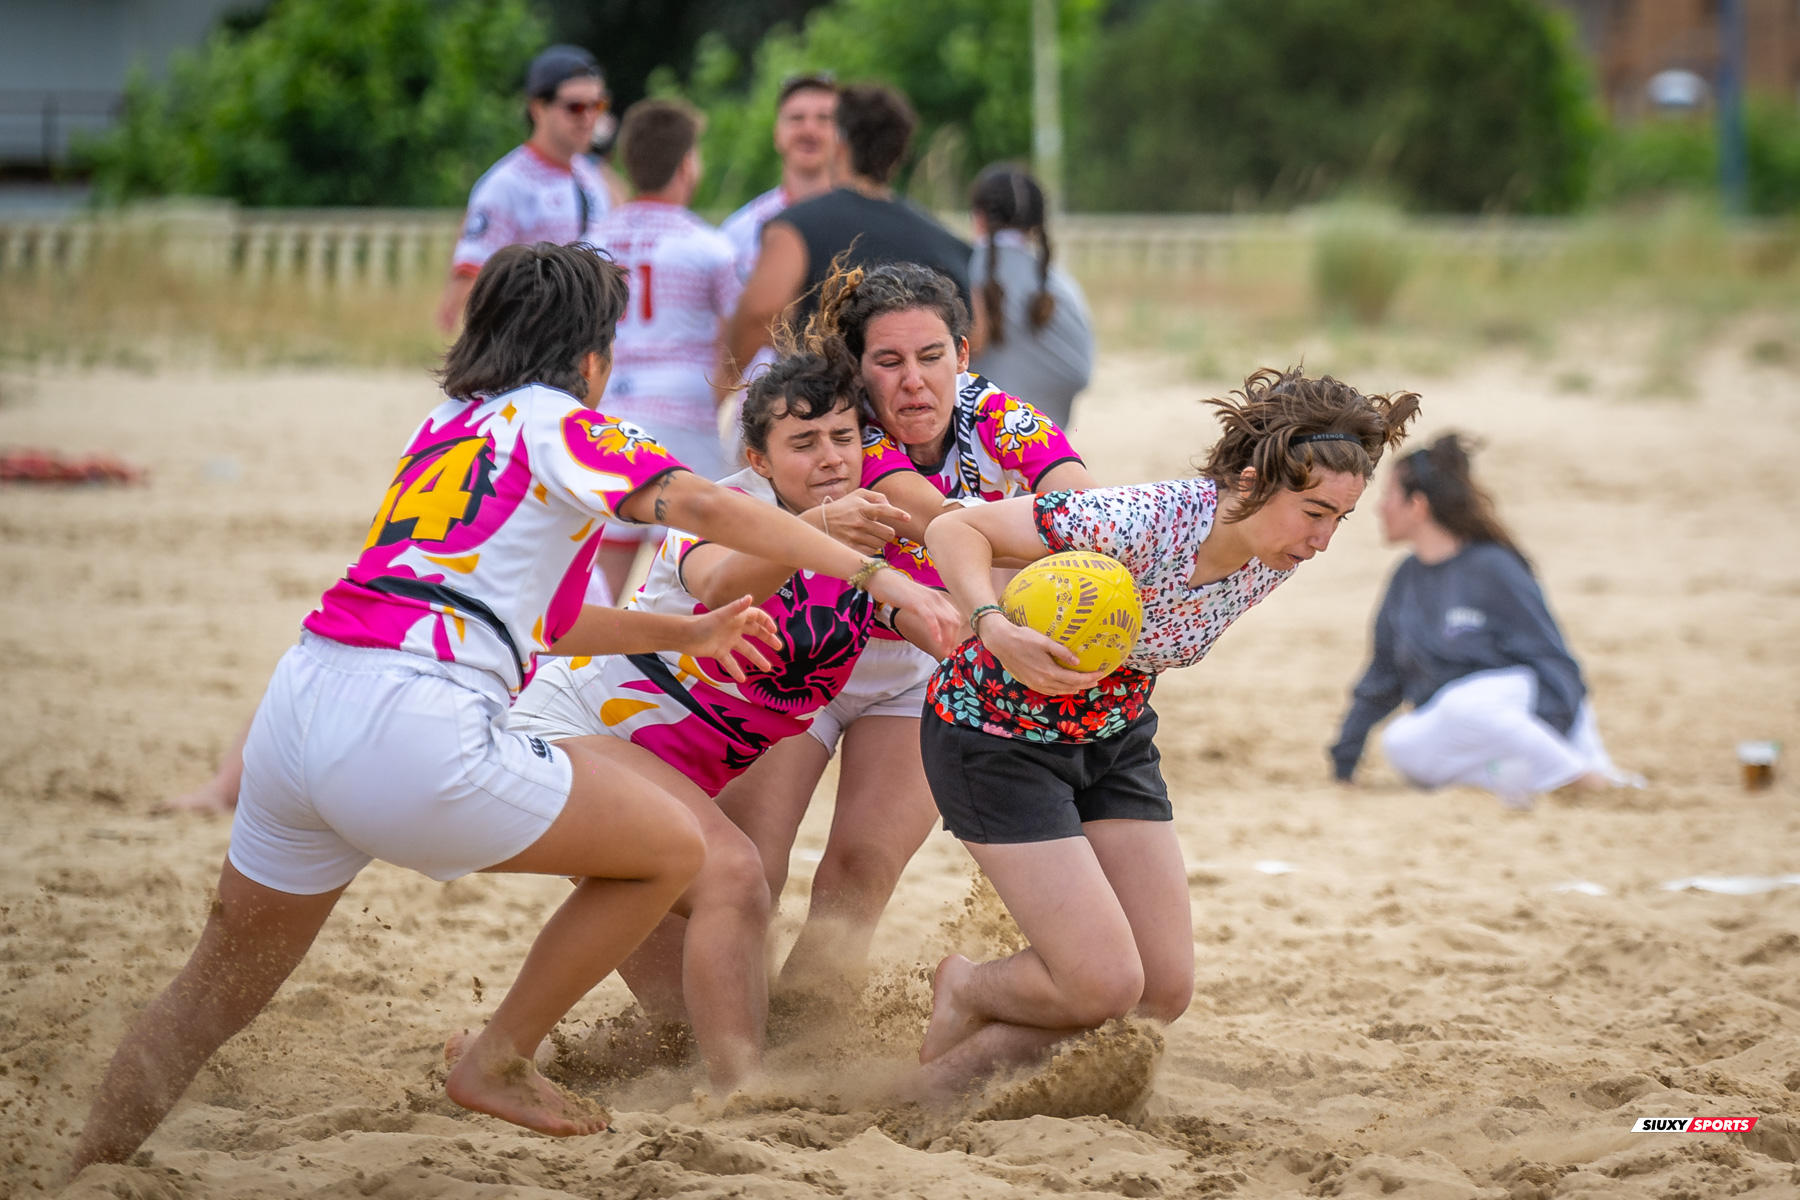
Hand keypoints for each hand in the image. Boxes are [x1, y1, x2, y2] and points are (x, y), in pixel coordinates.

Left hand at [682, 595, 781, 682]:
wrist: (683, 636)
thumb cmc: (702, 623)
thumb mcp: (721, 615)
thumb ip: (736, 607)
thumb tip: (750, 597)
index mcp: (736, 617)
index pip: (757, 616)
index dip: (767, 622)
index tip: (774, 631)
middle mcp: (734, 628)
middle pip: (755, 633)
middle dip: (768, 639)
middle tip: (779, 648)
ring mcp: (727, 641)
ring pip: (746, 650)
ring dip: (757, 658)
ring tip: (768, 669)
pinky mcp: (719, 652)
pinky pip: (731, 662)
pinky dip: (736, 670)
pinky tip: (743, 679)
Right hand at [816, 490, 909, 554]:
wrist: (819, 522)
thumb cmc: (842, 507)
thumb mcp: (857, 495)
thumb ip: (876, 496)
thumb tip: (889, 505)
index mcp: (862, 508)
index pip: (884, 510)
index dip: (898, 514)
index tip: (908, 518)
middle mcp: (860, 522)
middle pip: (888, 533)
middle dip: (888, 532)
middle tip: (881, 530)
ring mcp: (855, 536)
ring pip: (881, 544)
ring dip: (880, 540)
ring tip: (871, 535)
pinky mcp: (852, 548)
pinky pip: (872, 551)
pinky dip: (872, 548)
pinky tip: (865, 542)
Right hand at [866, 570, 960, 658]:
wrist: (882, 580)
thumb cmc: (897, 592)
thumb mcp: (917, 601)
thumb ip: (927, 610)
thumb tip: (934, 625)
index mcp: (937, 598)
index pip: (954, 617)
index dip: (955, 633)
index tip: (950, 646)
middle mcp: (936, 598)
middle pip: (953, 621)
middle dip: (953, 638)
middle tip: (947, 652)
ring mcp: (927, 600)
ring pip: (945, 621)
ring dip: (947, 638)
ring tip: (943, 651)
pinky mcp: (917, 603)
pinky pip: (931, 618)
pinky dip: (936, 630)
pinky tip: (936, 640)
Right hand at [977, 614, 1108, 695]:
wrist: (1001, 642)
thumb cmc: (1023, 638)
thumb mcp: (1045, 642)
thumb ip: (1062, 652)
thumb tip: (1077, 661)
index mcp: (1049, 672)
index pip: (1074, 679)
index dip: (1088, 678)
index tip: (1100, 673)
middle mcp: (1043, 682)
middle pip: (1068, 687)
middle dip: (1084, 685)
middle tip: (1096, 680)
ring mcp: (1035, 684)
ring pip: (1058, 691)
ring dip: (1072, 689)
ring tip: (1083, 685)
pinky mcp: (1028, 682)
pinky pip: (1048, 691)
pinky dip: (1059, 690)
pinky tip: (1063, 687)